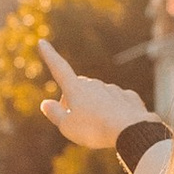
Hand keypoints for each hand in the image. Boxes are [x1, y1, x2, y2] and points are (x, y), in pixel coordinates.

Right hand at [38, 40, 152, 151]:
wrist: (131, 131)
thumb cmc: (94, 130)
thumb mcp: (67, 127)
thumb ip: (54, 114)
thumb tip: (45, 103)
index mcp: (76, 89)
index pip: (59, 68)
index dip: (49, 56)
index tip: (42, 42)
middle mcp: (95, 84)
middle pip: (79, 87)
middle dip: (74, 99)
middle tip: (74, 121)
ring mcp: (113, 90)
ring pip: (99, 95)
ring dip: (94, 107)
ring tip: (97, 127)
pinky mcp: (129, 97)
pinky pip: (117, 101)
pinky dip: (113, 110)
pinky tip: (115, 123)